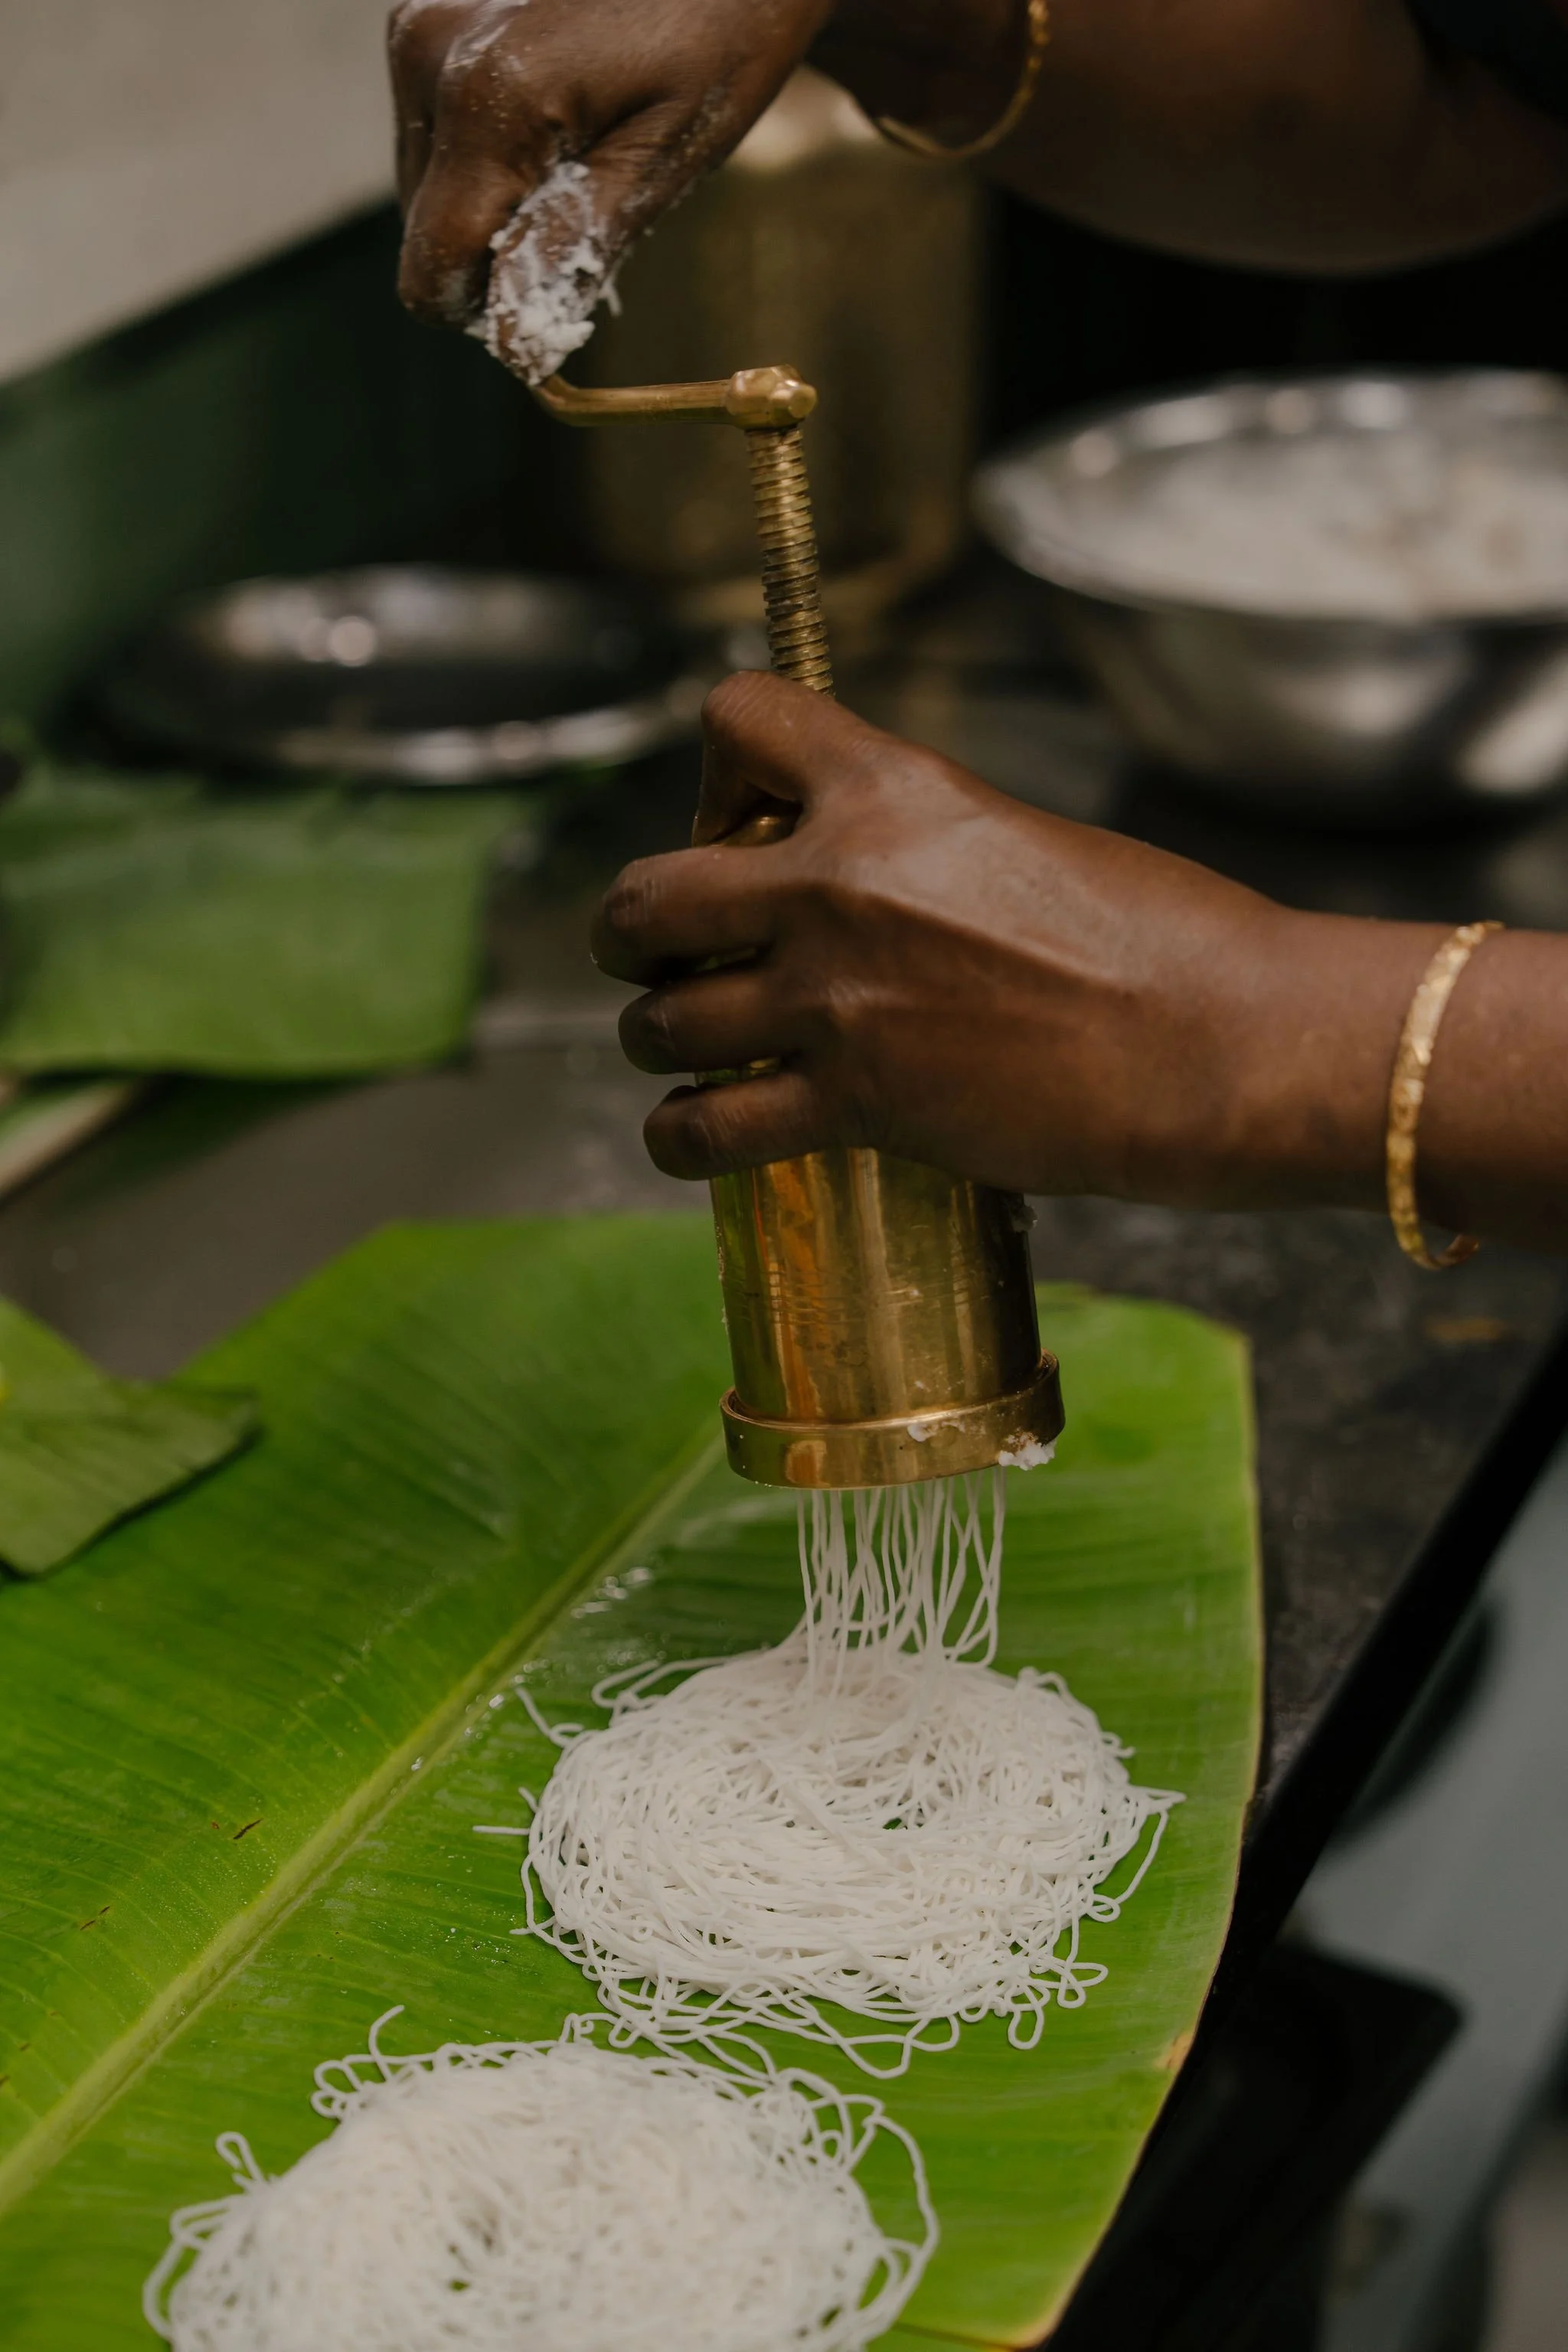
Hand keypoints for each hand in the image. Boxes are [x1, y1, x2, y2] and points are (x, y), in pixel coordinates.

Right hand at [389, 0, 830, 336]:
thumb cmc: (719, 36)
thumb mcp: (666, 156)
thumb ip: (575, 250)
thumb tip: (512, 343)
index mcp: (489, 98)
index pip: (432, 270)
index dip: (491, 310)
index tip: (565, 291)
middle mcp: (431, 55)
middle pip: (426, 233)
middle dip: (500, 249)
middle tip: (594, 201)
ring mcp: (419, 28)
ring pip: (427, 188)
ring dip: (498, 201)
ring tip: (584, 146)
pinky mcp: (424, 17)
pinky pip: (436, 135)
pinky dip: (493, 152)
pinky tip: (560, 113)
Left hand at [592, 674, 1447, 1213]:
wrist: (1220, 1039)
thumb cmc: (1163, 940)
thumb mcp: (1021, 840)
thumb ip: (922, 852)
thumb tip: (878, 892)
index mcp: (890, 790)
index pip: (737, 718)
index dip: (717, 773)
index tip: (741, 828)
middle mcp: (838, 883)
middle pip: (644, 894)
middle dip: (636, 930)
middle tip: (670, 956)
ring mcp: (834, 996)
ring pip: (657, 1020)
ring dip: (659, 1038)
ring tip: (687, 1052)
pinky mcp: (853, 1100)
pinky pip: (703, 1131)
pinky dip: (681, 1140)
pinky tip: (694, 1138)